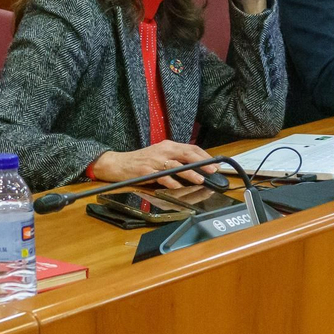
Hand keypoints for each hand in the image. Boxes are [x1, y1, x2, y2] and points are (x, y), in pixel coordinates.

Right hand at [91, 141, 217, 187]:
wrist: (119, 163)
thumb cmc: (141, 161)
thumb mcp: (160, 155)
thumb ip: (176, 158)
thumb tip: (196, 166)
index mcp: (168, 146)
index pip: (191, 148)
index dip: (204, 156)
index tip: (215, 163)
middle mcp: (163, 150)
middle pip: (186, 154)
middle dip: (202, 162)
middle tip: (213, 170)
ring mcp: (155, 161)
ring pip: (176, 165)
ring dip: (190, 173)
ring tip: (200, 179)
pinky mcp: (146, 171)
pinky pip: (161, 176)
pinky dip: (170, 181)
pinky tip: (177, 187)